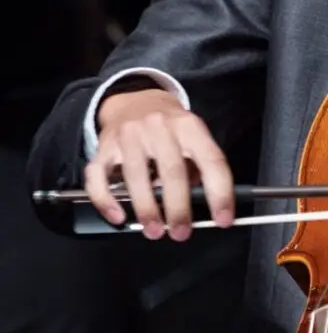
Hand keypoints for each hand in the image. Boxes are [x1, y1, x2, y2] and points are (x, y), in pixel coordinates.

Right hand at [85, 88, 234, 239]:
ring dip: (146, 209)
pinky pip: (99, 177)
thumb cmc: (169, 127)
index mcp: (189, 126)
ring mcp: (130, 135)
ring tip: (154, 230)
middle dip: (178, 207)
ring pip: (136, 176)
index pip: (211, 160)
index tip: (223, 219)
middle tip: (182, 232)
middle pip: (172, 170)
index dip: (219, 191)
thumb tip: (203, 201)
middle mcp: (160, 127)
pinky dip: (106, 200)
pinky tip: (118, 217)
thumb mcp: (192, 136)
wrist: (136, 100)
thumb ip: (198, 165)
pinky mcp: (104, 146)